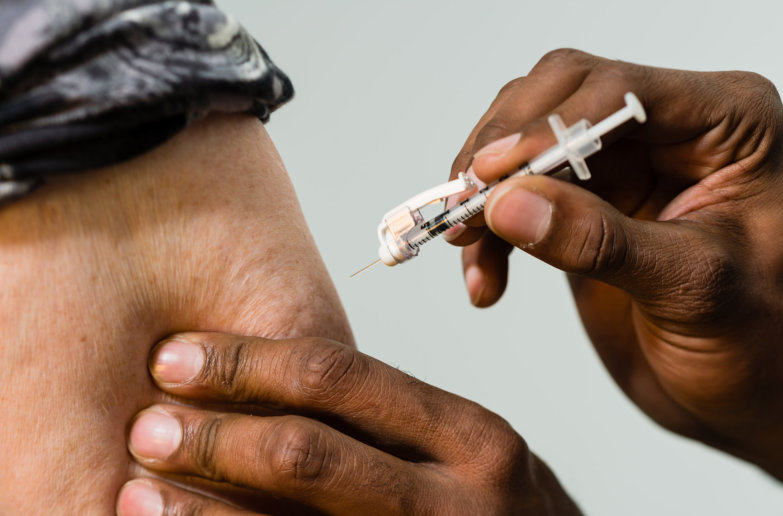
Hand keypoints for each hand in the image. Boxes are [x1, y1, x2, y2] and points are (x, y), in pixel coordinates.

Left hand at [117, 332, 580, 514]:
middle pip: (307, 453)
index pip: (339, 378)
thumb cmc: (500, 515)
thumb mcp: (471, 456)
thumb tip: (269, 388)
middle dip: (213, 436)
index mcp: (474, 439)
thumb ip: (395, 425)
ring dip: (199, 513)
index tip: (178, 356)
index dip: (245, 363)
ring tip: (135, 495)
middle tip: (146, 424)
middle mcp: (456, 502)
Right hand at [447, 49, 782, 476]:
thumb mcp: (692, 290)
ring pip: (526, 140)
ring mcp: (623, 164)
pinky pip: (515, 193)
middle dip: (503, 152)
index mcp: (726, 124)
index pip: (621, 90)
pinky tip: (485, 276)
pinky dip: (487, 231)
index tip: (494, 174)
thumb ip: (601, 242)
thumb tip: (510, 204)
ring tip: (467, 247)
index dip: (549, 126)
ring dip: (485, 193)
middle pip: (560, 96)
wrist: (740, 394)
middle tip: (467, 205)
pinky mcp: (584, 201)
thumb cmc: (757, 343)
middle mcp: (670, 129)